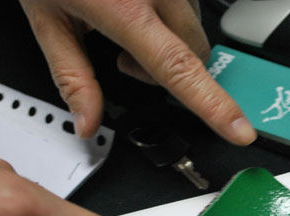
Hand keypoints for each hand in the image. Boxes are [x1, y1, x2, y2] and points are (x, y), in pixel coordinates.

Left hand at [18, 0, 255, 144]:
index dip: (213, 104)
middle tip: (124, 57)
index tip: (240, 129)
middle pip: (194, 55)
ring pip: (194, 32)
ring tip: (130, 27)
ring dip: (170, 44)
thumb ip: (73, 78)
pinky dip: (170, 20)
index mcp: (125, 7)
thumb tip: (88, 123)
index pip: (179, 68)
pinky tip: (140, 8)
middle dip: (169, 71)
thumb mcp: (48, 21)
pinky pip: (190, 8)